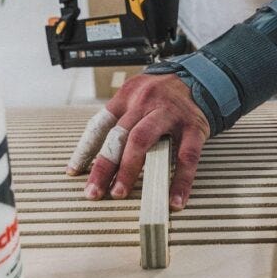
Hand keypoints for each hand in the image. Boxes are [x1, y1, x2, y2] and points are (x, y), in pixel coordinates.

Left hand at [66, 73, 210, 210]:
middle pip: (119, 135)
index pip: (101, 124)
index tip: (74, 172)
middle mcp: (145, 102)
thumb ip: (121, 119)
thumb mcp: (138, 95)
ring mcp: (169, 114)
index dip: (85, 149)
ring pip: (143, 140)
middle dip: (104, 166)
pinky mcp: (193, 126)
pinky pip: (185, 156)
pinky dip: (180, 181)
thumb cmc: (163, 94)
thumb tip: (96, 155)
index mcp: (128, 95)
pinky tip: (175, 200)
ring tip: (120, 193)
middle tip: (95, 192)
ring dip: (129, 170)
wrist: (201, 77)